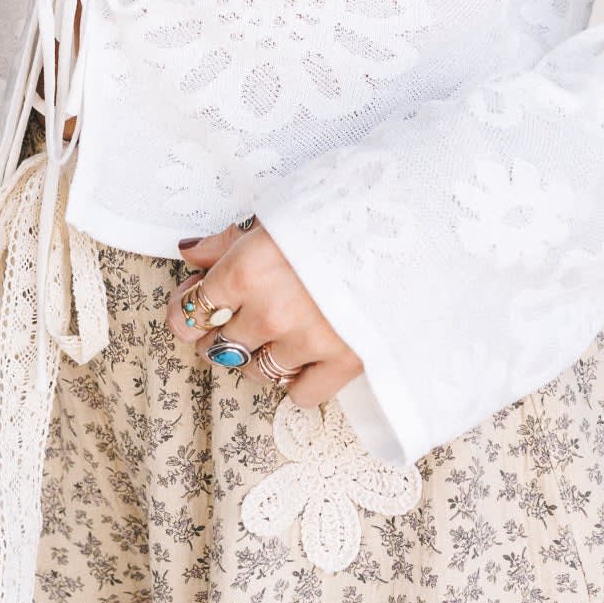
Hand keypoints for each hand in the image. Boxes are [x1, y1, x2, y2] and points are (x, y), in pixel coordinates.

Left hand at [167, 219, 363, 406]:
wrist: (416, 220)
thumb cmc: (344, 206)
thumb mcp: (280, 210)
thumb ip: (229, 239)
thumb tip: (190, 253)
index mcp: (248, 267)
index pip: (190, 311)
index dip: (187, 308)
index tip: (196, 303)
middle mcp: (270, 311)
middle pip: (218, 346)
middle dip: (221, 331)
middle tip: (238, 315)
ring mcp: (307, 341)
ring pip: (256, 372)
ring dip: (260, 354)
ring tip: (279, 329)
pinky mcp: (345, 362)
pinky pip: (301, 395)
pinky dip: (298, 378)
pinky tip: (307, 352)